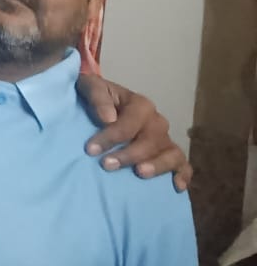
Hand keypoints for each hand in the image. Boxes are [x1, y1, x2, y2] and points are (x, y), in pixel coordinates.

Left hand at [76, 74, 191, 191]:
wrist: (102, 106)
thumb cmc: (96, 98)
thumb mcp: (89, 87)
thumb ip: (97, 96)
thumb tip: (107, 118)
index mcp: (140, 104)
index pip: (130, 123)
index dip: (111, 136)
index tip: (91, 150)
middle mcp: (156, 122)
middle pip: (150, 140)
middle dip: (128, 154)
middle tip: (107, 165)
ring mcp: (165, 140)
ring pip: (171, 154)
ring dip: (156, 165)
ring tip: (140, 173)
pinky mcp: (170, 155)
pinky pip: (183, 165)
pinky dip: (183, 175)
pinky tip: (176, 186)